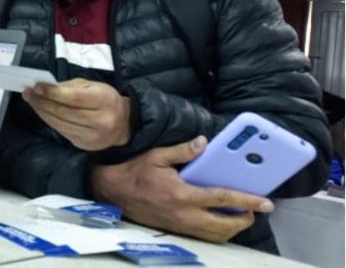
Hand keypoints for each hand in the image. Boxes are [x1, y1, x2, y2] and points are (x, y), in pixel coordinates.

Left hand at [22, 78, 130, 150]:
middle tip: (28, 93)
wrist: (123, 125)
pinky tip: (42, 112)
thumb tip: (44, 87)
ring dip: (42, 112)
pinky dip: (49, 121)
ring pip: (60, 123)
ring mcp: (93, 136)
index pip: (73, 98)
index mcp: (105, 101)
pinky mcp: (85, 145)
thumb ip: (69, 87)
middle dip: (42, 102)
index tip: (36, 87)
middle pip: (64, 112)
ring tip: (31, 101)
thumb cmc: (105, 100)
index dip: (52, 93)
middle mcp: (101, 121)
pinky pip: (62, 131)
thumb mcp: (93, 87)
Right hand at [91, 136, 274, 242]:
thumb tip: (204, 142)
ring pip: (217, 235)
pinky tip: (221, 219)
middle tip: (256, 209)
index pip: (223, 199)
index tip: (266, 202)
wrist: (113, 192)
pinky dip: (219, 230)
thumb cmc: (135, 172)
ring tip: (242, 215)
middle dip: (246, 219)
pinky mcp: (177, 229)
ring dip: (233, 228)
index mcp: (183, 194)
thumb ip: (182, 151)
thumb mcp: (156, 156)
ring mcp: (181, 225)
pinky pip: (206, 236)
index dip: (247, 201)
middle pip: (226, 225)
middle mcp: (185, 215)